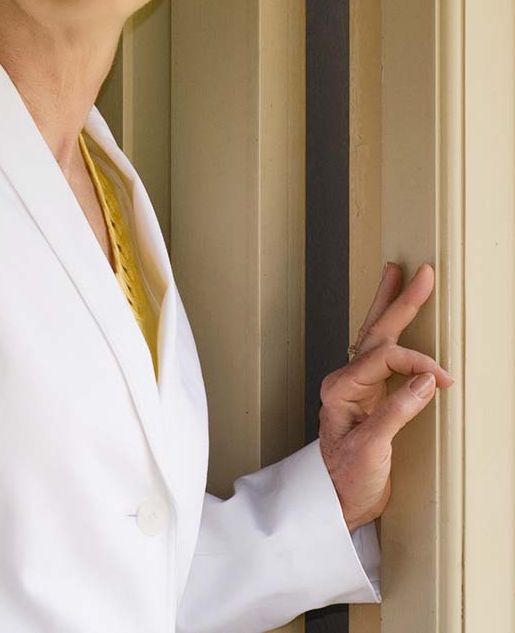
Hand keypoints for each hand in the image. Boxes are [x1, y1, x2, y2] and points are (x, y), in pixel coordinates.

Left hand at [318, 262, 453, 531]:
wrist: (334, 504)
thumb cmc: (346, 480)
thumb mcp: (372, 449)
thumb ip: (396, 411)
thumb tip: (425, 379)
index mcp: (342, 388)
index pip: (384, 359)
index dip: (416, 363)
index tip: (442, 378)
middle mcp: (345, 381)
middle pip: (375, 333)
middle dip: (398, 301)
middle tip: (418, 273)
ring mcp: (354, 387)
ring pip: (374, 337)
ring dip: (390, 307)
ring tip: (398, 277)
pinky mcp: (366, 397)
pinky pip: (380, 355)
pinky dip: (392, 333)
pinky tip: (396, 321)